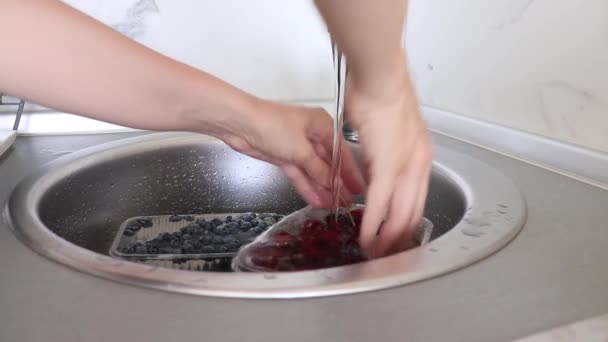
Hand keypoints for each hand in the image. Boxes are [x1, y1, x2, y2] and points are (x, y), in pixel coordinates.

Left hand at [221, 100, 364, 207]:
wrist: (240, 123)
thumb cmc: (275, 127)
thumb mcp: (301, 150)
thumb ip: (319, 170)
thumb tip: (334, 185)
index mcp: (322, 125)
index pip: (342, 151)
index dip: (351, 172)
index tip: (360, 188)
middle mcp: (312, 134)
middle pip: (328, 162)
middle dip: (337, 183)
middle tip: (349, 202)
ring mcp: (297, 147)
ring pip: (314, 171)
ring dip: (323, 188)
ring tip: (335, 206)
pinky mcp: (283, 157)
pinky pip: (300, 174)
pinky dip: (306, 187)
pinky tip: (317, 201)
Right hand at [346, 65, 432, 257]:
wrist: (380, 76)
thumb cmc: (381, 92)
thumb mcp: (387, 129)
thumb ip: (381, 154)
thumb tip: (371, 171)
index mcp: (420, 154)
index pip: (418, 198)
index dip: (407, 221)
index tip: (397, 235)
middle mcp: (419, 163)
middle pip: (414, 212)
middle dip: (401, 238)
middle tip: (388, 254)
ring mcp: (406, 166)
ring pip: (400, 213)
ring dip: (387, 236)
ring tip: (375, 252)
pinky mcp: (387, 165)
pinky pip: (381, 203)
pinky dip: (373, 223)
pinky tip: (366, 235)